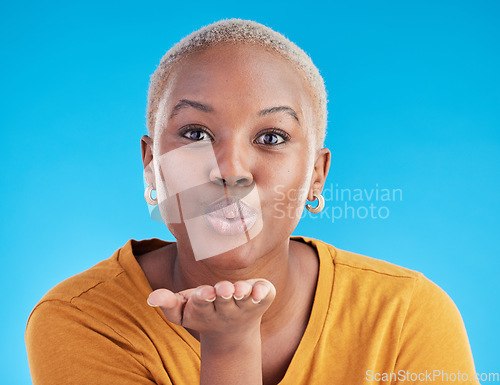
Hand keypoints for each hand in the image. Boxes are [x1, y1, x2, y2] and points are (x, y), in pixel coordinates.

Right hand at [147, 279, 275, 337]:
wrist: (232, 333)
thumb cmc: (203, 312)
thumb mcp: (183, 310)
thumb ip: (168, 304)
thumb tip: (151, 297)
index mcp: (205, 310)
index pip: (202, 304)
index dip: (203, 298)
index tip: (204, 292)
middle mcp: (227, 309)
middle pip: (225, 302)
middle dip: (224, 294)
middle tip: (223, 289)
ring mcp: (245, 305)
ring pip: (246, 300)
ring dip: (244, 294)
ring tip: (241, 289)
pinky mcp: (262, 300)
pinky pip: (266, 296)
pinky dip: (265, 292)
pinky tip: (262, 290)